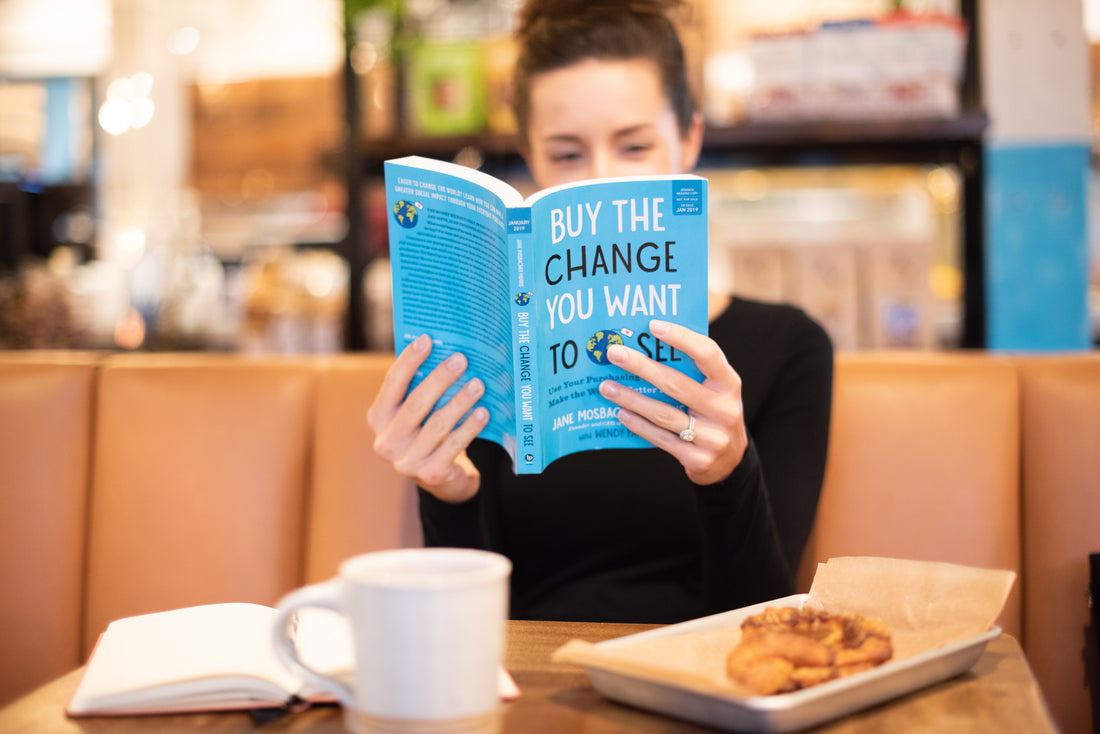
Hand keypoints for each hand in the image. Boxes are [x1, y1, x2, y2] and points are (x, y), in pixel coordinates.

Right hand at [366, 334, 489, 501]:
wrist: (440, 477)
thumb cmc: (427, 431)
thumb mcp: (417, 412)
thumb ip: (419, 387)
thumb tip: (442, 349)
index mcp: (378, 418)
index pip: (392, 384)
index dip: (409, 361)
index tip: (427, 339)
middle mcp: (386, 442)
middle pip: (416, 403)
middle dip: (440, 379)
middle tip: (461, 359)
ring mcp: (407, 461)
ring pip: (438, 425)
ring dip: (460, 402)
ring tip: (478, 384)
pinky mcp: (430, 475)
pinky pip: (454, 445)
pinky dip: (470, 427)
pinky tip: (483, 412)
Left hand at [598, 319, 747, 485]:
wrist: (730, 462)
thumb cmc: (712, 413)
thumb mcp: (714, 390)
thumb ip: (692, 371)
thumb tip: (646, 344)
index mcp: (729, 384)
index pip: (708, 353)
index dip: (682, 338)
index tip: (653, 325)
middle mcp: (724, 409)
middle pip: (677, 384)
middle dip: (642, 366)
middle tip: (615, 353)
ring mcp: (713, 437)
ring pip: (664, 414)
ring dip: (632, 398)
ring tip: (606, 387)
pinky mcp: (698, 459)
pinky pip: (662, 439)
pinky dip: (639, 425)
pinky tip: (620, 413)